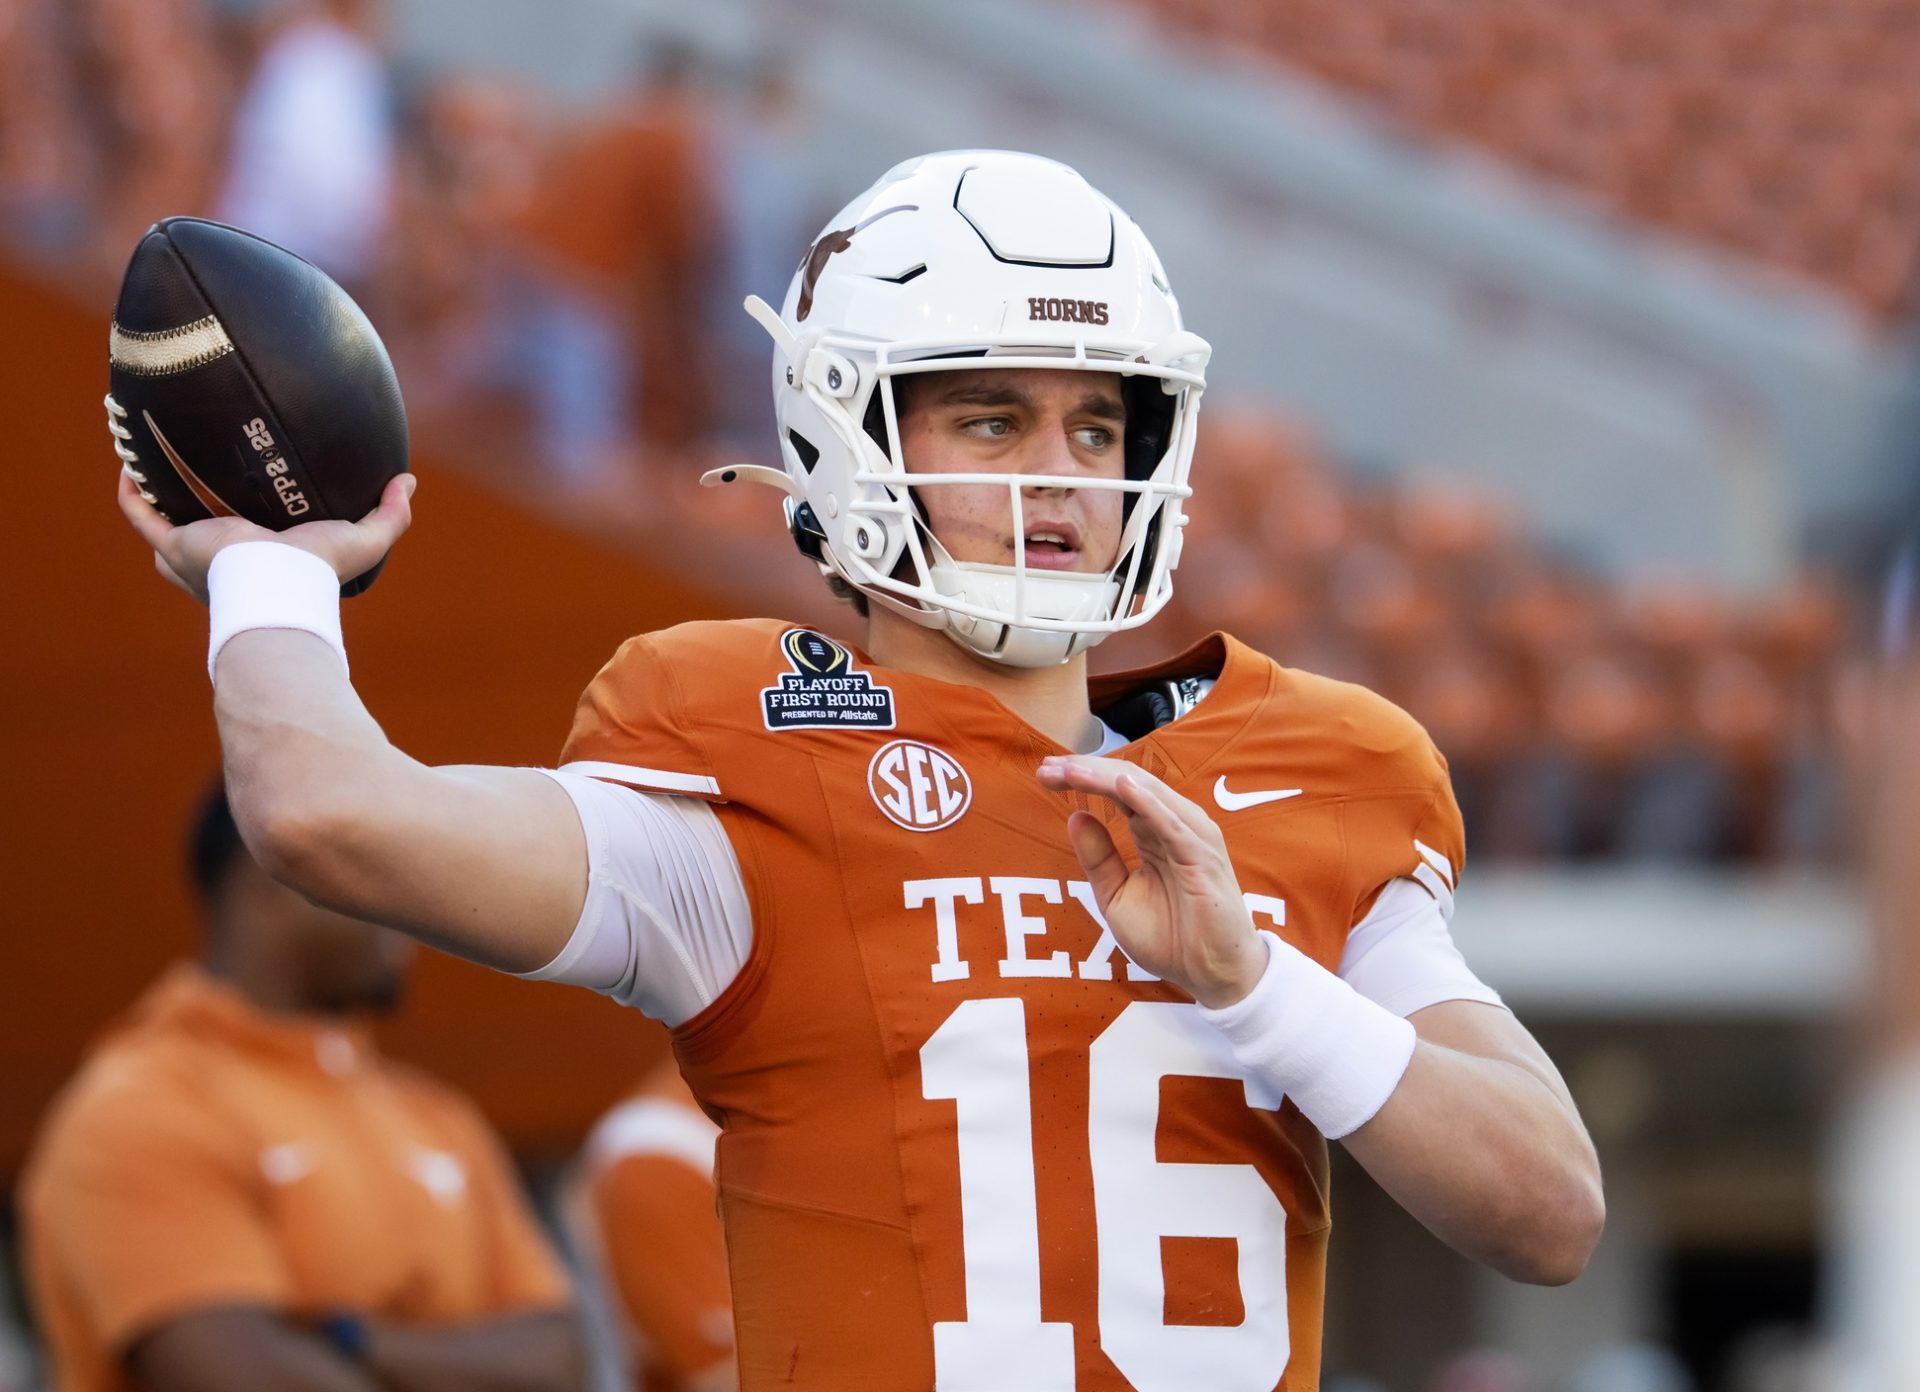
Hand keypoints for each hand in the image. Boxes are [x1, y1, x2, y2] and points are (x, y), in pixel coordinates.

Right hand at [118, 470, 415, 603]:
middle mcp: (223, 564)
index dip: (246, 521)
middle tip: (193, 471)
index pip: (251, 544)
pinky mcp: (176, 545)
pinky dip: (132, 493)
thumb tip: (408, 481)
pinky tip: (130, 464)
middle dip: (194, 511)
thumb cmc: (319, 571)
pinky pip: (140, 517)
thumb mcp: (363, 540)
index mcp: (262, 564)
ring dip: (155, 501)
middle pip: (202, 538)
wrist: (280, 585)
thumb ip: (391, 516)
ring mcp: (193, 554)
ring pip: (164, 529)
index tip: (250, 487)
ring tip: (153, 464)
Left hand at [1035, 755, 1266, 1007]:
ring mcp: (1191, 838)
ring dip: (1108, 778)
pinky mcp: (1203, 857)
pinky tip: (1121, 785)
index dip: (1080, 779)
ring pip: (1147, 793)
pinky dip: (1147, 801)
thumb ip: (1098, 859)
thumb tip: (1075, 816)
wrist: (1210, 975)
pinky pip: (1173, 823)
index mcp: (1154, 831)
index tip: (1044, 775)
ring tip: (1072, 770)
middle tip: (1048, 768)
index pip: (1115, 791)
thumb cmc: (1171, 937)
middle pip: (1128, 783)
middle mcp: (1174, 826)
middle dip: (1086, 771)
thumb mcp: (1118, 897)